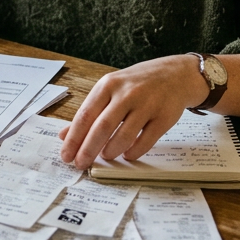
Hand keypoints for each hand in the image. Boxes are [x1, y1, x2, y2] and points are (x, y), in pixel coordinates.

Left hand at [58, 55, 207, 169]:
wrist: (175, 74)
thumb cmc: (137, 84)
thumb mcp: (110, 90)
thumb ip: (89, 112)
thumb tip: (64, 136)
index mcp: (108, 85)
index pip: (85, 115)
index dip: (74, 138)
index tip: (66, 155)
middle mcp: (127, 93)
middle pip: (102, 127)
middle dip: (88, 150)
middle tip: (81, 164)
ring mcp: (147, 105)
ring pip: (124, 136)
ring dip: (111, 151)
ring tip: (106, 156)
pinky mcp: (164, 117)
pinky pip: (145, 141)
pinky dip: (133, 152)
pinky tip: (127, 154)